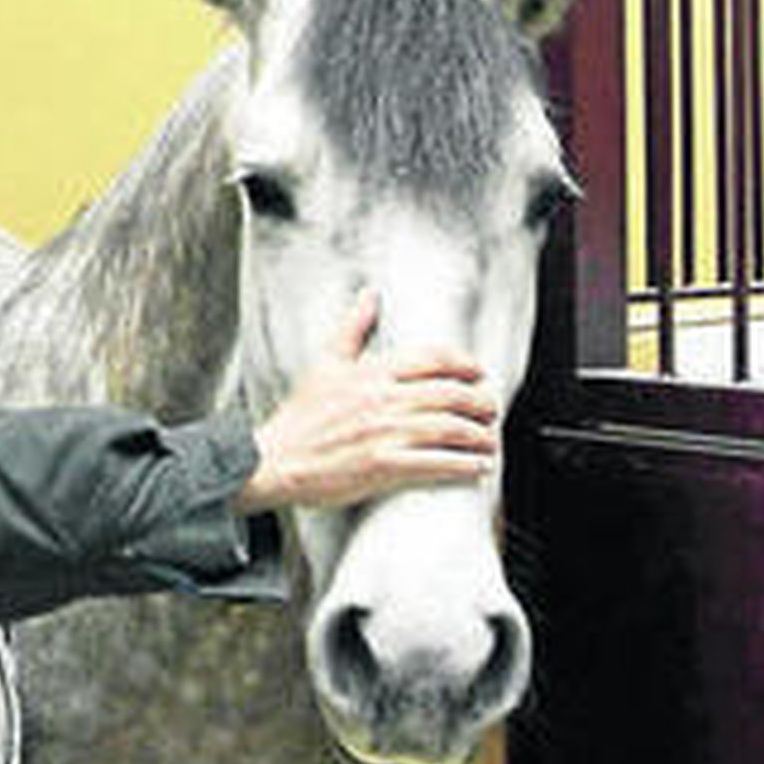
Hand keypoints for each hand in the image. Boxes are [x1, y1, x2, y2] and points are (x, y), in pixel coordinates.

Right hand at [235, 291, 499, 512]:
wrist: (273, 461)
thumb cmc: (298, 421)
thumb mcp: (325, 364)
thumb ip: (353, 328)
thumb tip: (369, 295)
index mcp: (372, 372)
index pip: (435, 358)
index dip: (465, 364)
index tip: (478, 373)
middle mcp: (384, 399)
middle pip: (452, 393)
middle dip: (481, 402)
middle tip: (490, 410)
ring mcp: (385, 433)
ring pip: (450, 428)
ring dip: (478, 436)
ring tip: (488, 442)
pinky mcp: (383, 465)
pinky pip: (436, 463)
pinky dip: (463, 465)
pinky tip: (476, 467)